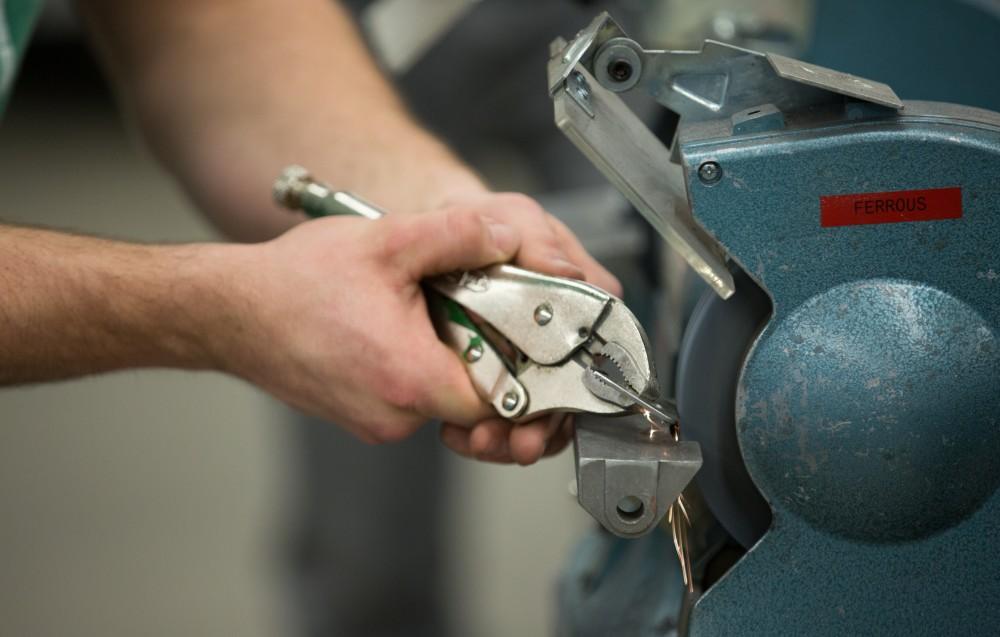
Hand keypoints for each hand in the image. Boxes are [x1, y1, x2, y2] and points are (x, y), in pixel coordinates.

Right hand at [216, 203, 520, 442]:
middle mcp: (396, 416)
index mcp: (412, 381)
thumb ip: (458, 235)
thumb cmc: (293, 284)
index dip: (525, 370)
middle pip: (477, 403)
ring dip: (452, 359)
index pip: (504, 402)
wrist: (228, 312)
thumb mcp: (387, 241)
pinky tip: (405, 327)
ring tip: (436, 314)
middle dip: (489, 355)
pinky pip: (411, 398)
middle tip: (483, 312)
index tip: (527, 337)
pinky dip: (421, 366)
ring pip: (443, 400)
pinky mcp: (361, 415)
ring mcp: (376, 423)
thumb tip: (507, 237)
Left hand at [434, 193, 620, 464]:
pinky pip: (501, 415)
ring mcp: (531, 358)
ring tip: (480, 439)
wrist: (438, 235)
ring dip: (509, 435)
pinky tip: (459, 431)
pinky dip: (481, 429)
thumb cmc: (490, 222)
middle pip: (571, 396)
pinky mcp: (498, 375)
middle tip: (518, 439)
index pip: (603, 348)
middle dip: (544, 425)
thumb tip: (567, 274)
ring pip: (537, 415)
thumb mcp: (514, 216)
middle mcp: (562, 333)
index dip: (586, 385)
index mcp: (582, 294)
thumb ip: (540, 242)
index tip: (559, 406)